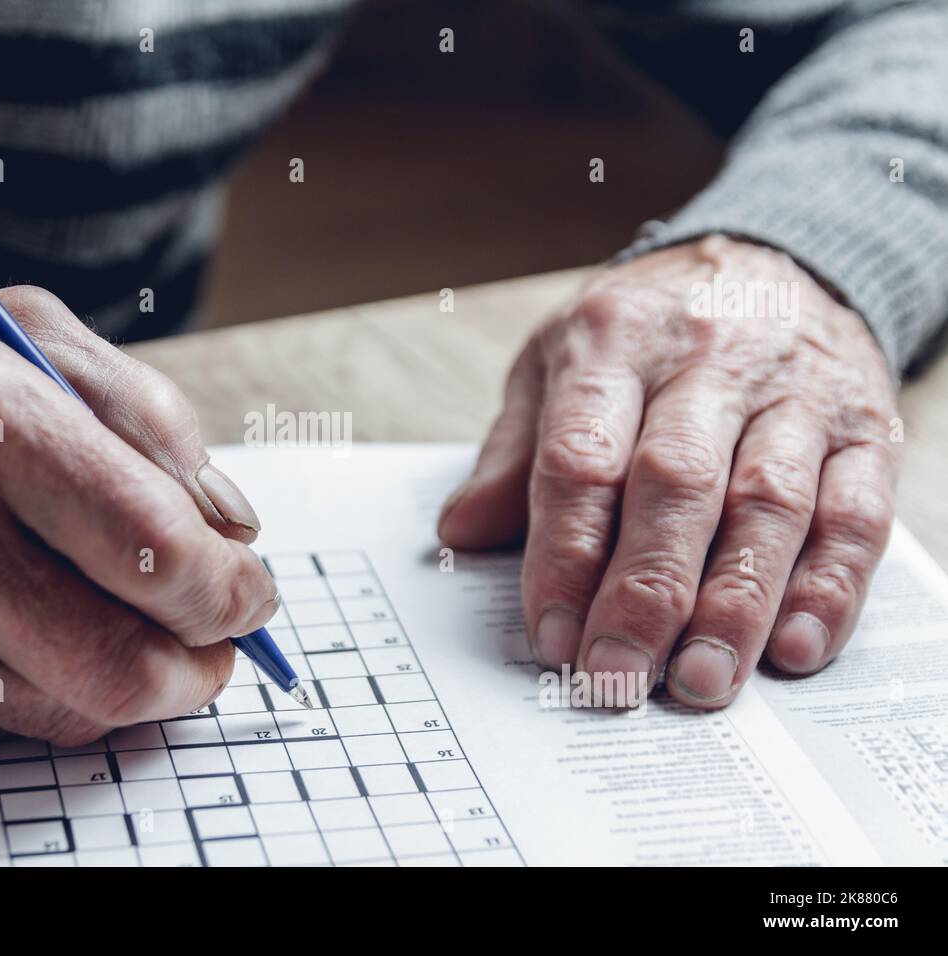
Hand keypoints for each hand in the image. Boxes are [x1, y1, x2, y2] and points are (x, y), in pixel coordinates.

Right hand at [0, 286, 276, 754]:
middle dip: (206, 663)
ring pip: (78, 712)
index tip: (250, 588)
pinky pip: (9, 730)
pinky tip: (30, 638)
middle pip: (123, 661)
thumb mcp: (14, 334)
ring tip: (134, 631)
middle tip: (221, 639)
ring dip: (141, 683)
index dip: (230, 586)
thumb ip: (145, 412)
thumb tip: (232, 525)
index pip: (149, 542)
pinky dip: (53, 691)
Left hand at [439, 237, 898, 707]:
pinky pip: (855, 511)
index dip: (563, 555)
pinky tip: (794, 645)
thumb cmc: (645, 329)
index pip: (581, 458)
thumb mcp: (554, 360)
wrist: (773, 256)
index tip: (549, 638)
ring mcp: (795, 393)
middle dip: (643, 592)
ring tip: (699, 681)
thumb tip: (460, 535)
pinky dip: (829, 584)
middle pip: (675, 484)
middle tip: (616, 676)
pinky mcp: (866, 428)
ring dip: (734, 603)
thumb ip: (513, 452)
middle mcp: (706, 362)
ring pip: (768, 503)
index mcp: (613, 343)